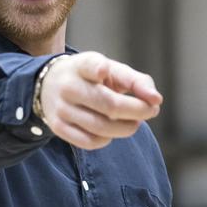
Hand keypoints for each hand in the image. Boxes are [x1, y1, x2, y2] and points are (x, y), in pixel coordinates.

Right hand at [39, 52, 161, 149]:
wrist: (51, 86)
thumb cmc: (92, 78)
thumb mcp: (112, 71)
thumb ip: (137, 82)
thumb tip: (156, 101)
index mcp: (82, 65)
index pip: (89, 65)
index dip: (97, 68)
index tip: (103, 70)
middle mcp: (69, 86)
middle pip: (109, 105)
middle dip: (137, 111)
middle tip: (151, 111)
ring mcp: (61, 108)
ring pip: (101, 127)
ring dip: (126, 128)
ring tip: (134, 123)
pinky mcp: (58, 127)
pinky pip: (90, 141)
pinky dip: (107, 139)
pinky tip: (111, 131)